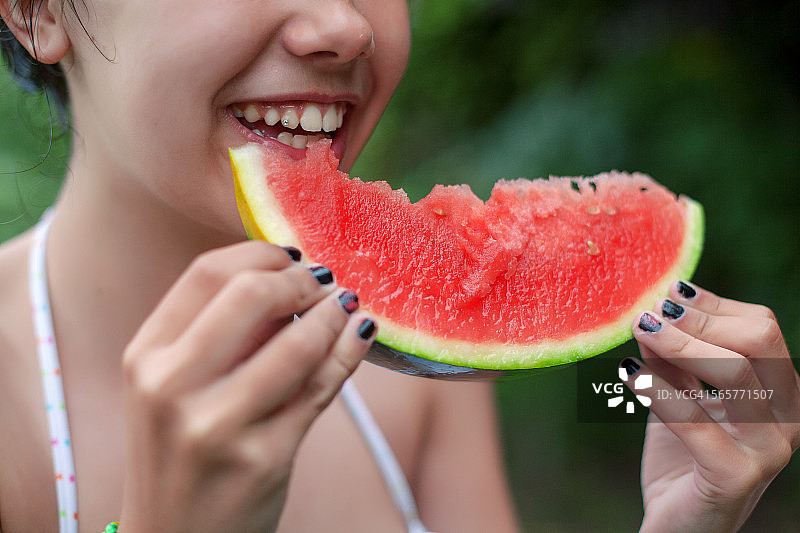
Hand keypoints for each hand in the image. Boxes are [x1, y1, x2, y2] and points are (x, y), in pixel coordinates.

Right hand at [118, 241, 374, 532]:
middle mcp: (173, 388)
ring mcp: (218, 426)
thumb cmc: (181, 450)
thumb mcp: (172, 387)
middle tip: (324, 280)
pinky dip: (350, 349)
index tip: (291, 255)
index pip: (206, 272)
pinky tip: (360, 331)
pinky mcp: (265, 457)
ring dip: (333, 312)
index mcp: (146, 358)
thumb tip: (288, 275)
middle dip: (300, 278)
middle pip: (250, 294)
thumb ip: (216, 331)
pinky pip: (323, 386)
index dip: (260, 252)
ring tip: (347, 302)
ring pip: (298, 342)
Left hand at [623, 281, 798, 532]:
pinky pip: (695, 419)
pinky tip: (627, 373)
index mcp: (780, 394)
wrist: (679, 527)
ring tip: (639, 329)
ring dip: (680, 344)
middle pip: (758, 340)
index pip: (761, 328)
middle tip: (650, 312)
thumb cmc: (682, 458)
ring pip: (735, 370)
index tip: (668, 292)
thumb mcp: (677, 396)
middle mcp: (787, 418)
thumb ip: (671, 359)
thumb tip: (653, 310)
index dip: (713, 304)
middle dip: (699, 319)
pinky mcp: (736, 476)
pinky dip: (657, 389)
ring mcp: (769, 449)